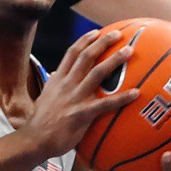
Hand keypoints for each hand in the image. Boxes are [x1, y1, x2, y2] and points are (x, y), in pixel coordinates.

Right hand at [24, 29, 139, 157]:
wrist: (35, 139)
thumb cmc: (41, 120)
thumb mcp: (45, 95)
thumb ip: (52, 82)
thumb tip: (55, 73)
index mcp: (58, 78)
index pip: (72, 53)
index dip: (85, 40)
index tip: (96, 32)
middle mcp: (67, 83)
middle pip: (87, 56)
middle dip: (103, 42)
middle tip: (118, 34)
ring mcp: (75, 97)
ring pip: (97, 73)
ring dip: (114, 60)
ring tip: (129, 51)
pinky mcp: (82, 114)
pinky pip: (106, 103)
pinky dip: (122, 97)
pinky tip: (136, 93)